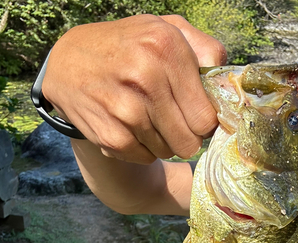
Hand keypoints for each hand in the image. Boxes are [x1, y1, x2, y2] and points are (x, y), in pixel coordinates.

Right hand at [42, 14, 226, 163]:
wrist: (68, 65)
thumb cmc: (127, 47)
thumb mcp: (165, 29)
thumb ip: (206, 49)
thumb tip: (229, 85)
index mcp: (165, 48)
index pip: (207, 117)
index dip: (205, 121)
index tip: (195, 115)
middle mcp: (145, 78)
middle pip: (191, 141)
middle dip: (186, 134)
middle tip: (173, 119)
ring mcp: (127, 112)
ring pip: (170, 151)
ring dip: (164, 141)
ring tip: (147, 117)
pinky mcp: (112, 138)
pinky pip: (147, 158)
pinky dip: (143, 149)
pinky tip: (131, 127)